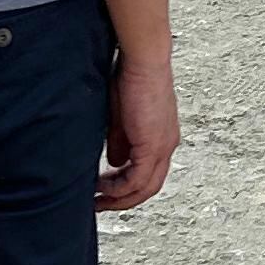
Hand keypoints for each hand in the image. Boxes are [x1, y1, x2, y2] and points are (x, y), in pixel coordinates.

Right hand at [99, 49, 177, 212]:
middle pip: (149, 188)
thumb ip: (120, 141)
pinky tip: (102, 187)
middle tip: (100, 204)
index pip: (148, 173)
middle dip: (123, 200)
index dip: (127, 187)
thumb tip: (115, 163)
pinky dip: (119, 188)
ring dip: (119, 198)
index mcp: (162, 137)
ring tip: (97, 199)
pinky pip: (138, 179)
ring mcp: (163, 147)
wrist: (142, 61)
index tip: (105, 190)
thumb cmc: (130, 78)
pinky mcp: (153, 145)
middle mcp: (167, 145)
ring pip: (145, 188)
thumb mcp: (122, 117)